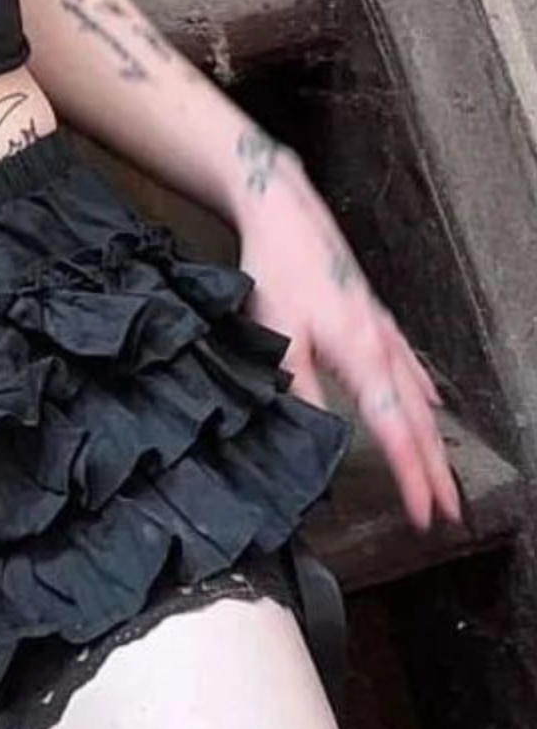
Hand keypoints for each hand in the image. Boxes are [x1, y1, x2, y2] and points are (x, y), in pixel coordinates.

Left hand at [233, 138, 460, 530]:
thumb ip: (303, 390)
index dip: (413, 476)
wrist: (286, 214)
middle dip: (435, 470)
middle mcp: (383, 345)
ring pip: (418, 398)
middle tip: (451, 512)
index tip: (425, 513)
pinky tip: (431, 408)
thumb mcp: (279, 338)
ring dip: (432, 441)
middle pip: (418, 422)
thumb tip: (317, 438)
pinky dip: (424, 395)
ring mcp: (383, 331)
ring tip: (443, 476)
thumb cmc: (278, 270)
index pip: (395, 432)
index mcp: (363, 355)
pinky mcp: (374, 318)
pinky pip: (410, 368)